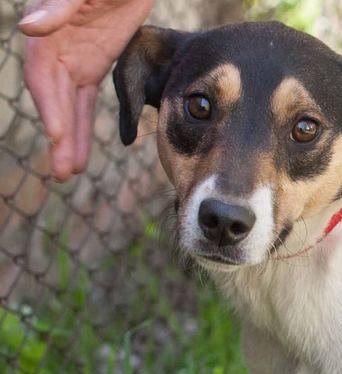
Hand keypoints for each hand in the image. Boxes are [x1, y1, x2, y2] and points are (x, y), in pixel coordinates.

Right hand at [18, 0, 155, 179]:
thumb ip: (59, 6)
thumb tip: (30, 29)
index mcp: (48, 30)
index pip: (43, 77)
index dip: (50, 108)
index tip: (59, 136)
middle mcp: (54, 48)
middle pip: (54, 99)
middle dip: (59, 136)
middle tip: (63, 172)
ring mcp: (74, 58)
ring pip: (69, 106)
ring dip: (70, 139)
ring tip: (70, 173)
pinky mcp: (94, 62)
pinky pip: (85, 101)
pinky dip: (83, 126)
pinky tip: (82, 154)